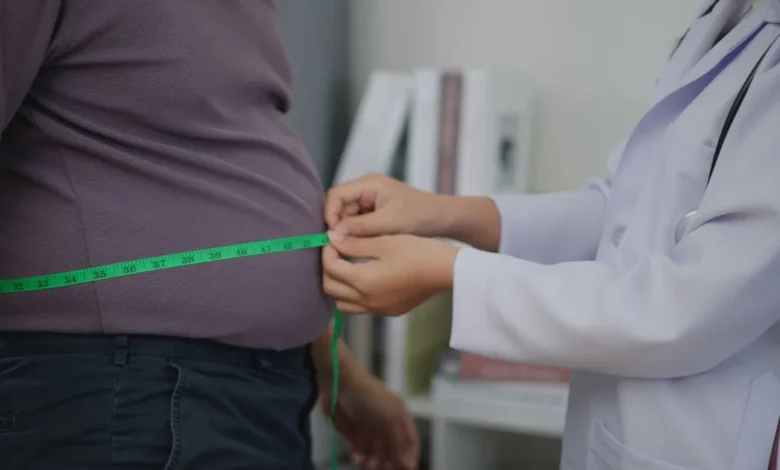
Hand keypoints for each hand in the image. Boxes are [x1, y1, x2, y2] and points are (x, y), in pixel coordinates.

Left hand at [320, 369, 418, 469]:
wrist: (339, 385)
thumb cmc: (369, 398)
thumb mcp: (390, 417)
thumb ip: (399, 442)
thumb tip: (409, 465)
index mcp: (400, 417)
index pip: (410, 441)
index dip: (409, 456)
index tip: (406, 469)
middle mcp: (387, 426)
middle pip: (393, 450)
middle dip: (390, 462)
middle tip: (384, 469)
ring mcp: (370, 430)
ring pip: (377, 454)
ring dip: (375, 462)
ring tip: (369, 465)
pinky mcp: (354, 434)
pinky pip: (361, 452)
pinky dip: (361, 458)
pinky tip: (358, 457)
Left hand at [323, 233, 459, 314]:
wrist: (444, 271)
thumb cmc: (415, 252)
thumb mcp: (383, 242)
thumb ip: (354, 243)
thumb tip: (331, 238)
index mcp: (363, 282)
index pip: (330, 268)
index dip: (327, 252)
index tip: (333, 239)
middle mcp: (366, 301)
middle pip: (331, 289)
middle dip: (328, 269)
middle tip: (337, 252)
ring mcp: (378, 309)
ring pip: (343, 303)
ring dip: (339, 286)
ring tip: (348, 267)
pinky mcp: (389, 311)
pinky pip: (361, 307)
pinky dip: (355, 295)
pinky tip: (365, 279)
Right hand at [325, 174, 448, 236]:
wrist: (443, 219)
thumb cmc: (419, 216)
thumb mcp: (388, 223)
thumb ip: (360, 228)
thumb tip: (333, 235)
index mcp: (368, 183)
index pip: (336, 194)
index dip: (330, 213)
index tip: (332, 234)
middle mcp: (366, 189)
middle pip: (339, 206)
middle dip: (338, 225)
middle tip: (340, 245)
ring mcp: (370, 201)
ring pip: (347, 216)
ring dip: (348, 231)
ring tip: (352, 246)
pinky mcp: (375, 212)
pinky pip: (358, 222)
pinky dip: (357, 233)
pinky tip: (361, 245)